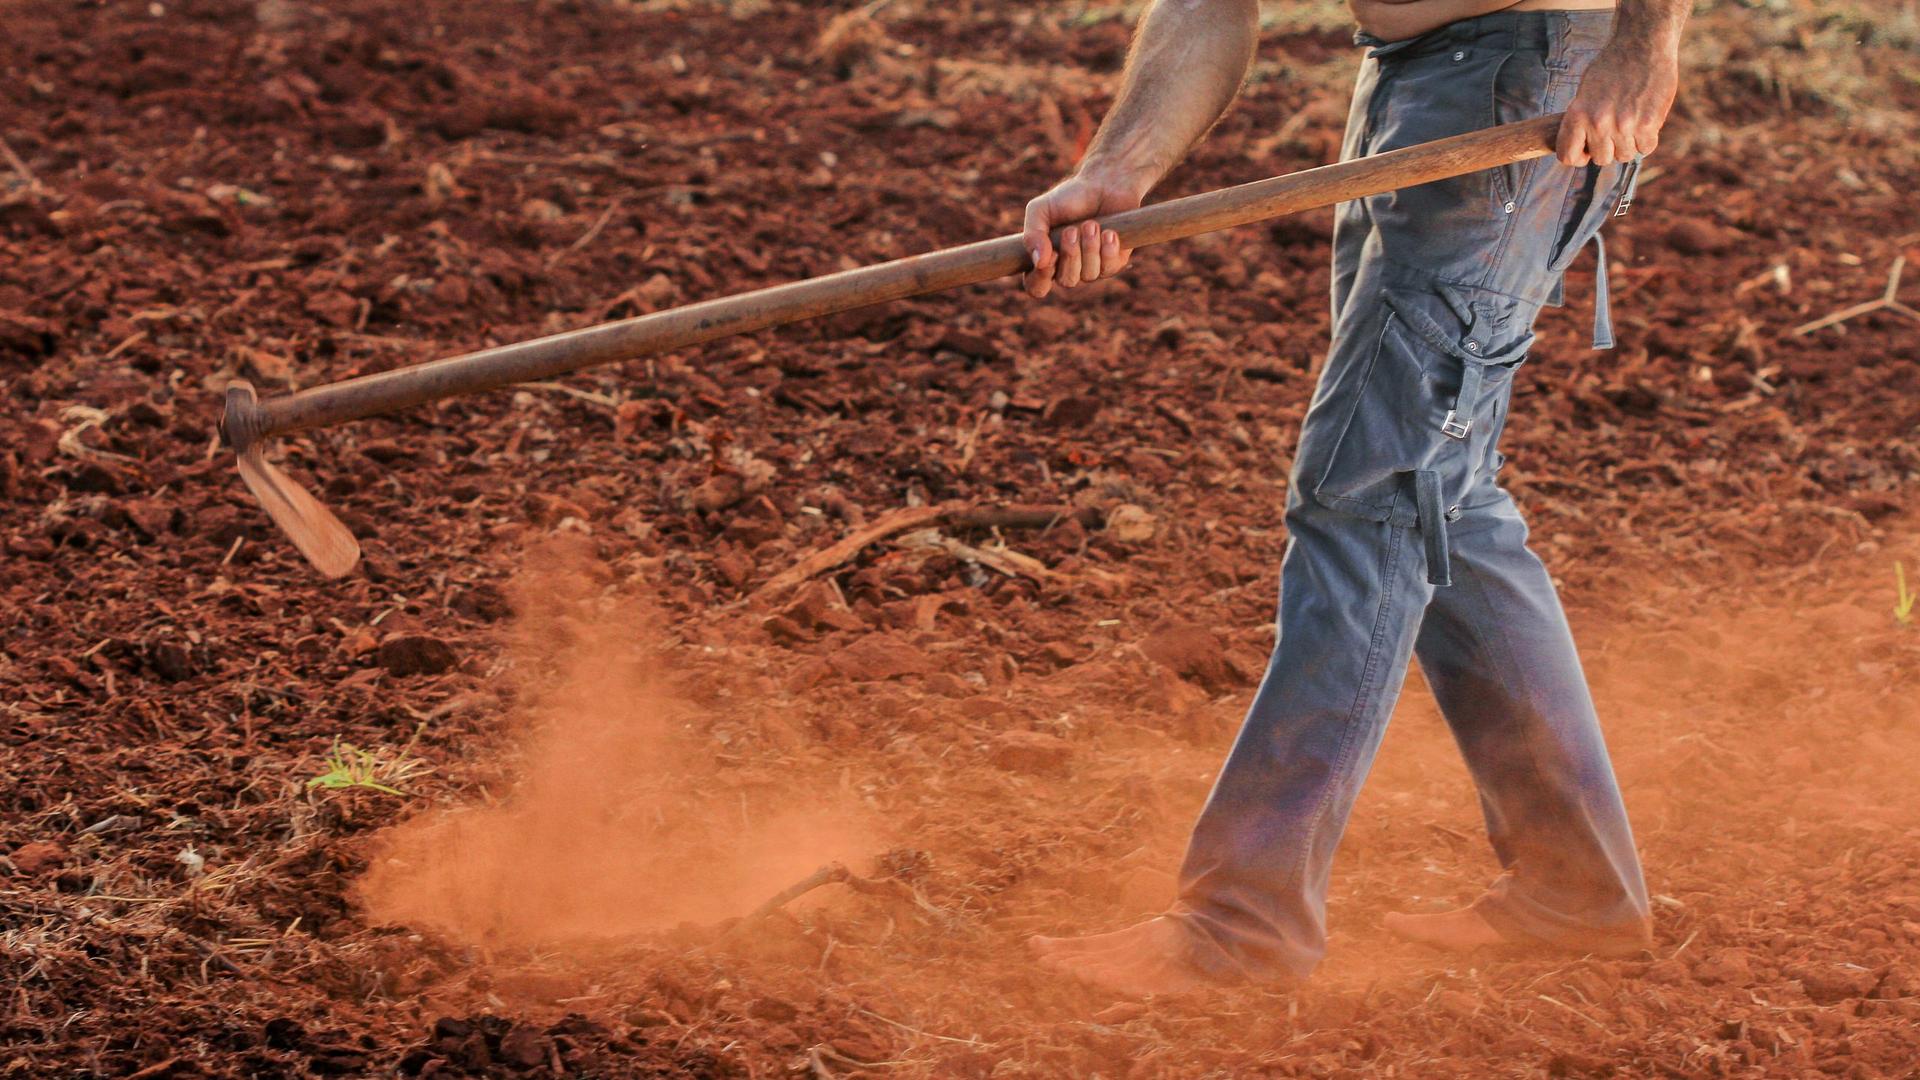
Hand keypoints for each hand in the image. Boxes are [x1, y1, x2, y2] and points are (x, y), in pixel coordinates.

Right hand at [1020, 169, 1147, 298]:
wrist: (1104, 184)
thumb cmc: (1069, 198)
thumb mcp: (1040, 209)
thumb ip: (1032, 234)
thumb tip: (1039, 261)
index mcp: (1046, 261)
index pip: (1037, 287)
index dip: (1041, 279)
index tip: (1050, 256)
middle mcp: (1068, 269)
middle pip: (1066, 281)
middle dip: (1071, 255)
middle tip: (1072, 230)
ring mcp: (1092, 268)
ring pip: (1089, 275)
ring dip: (1090, 247)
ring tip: (1092, 224)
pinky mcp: (1114, 263)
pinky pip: (1110, 268)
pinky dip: (1108, 248)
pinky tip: (1109, 232)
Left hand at [1556, 39, 1679, 166]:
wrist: (1642, 45)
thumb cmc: (1612, 66)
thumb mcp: (1585, 91)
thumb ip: (1582, 120)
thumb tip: (1583, 148)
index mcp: (1578, 114)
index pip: (1568, 157)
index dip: (1578, 156)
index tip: (1587, 149)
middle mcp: (1598, 123)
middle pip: (1601, 159)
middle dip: (1608, 148)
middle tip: (1615, 131)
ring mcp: (1624, 125)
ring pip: (1624, 156)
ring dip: (1628, 144)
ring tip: (1631, 123)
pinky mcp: (1648, 123)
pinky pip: (1645, 148)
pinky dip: (1646, 139)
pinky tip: (1645, 122)